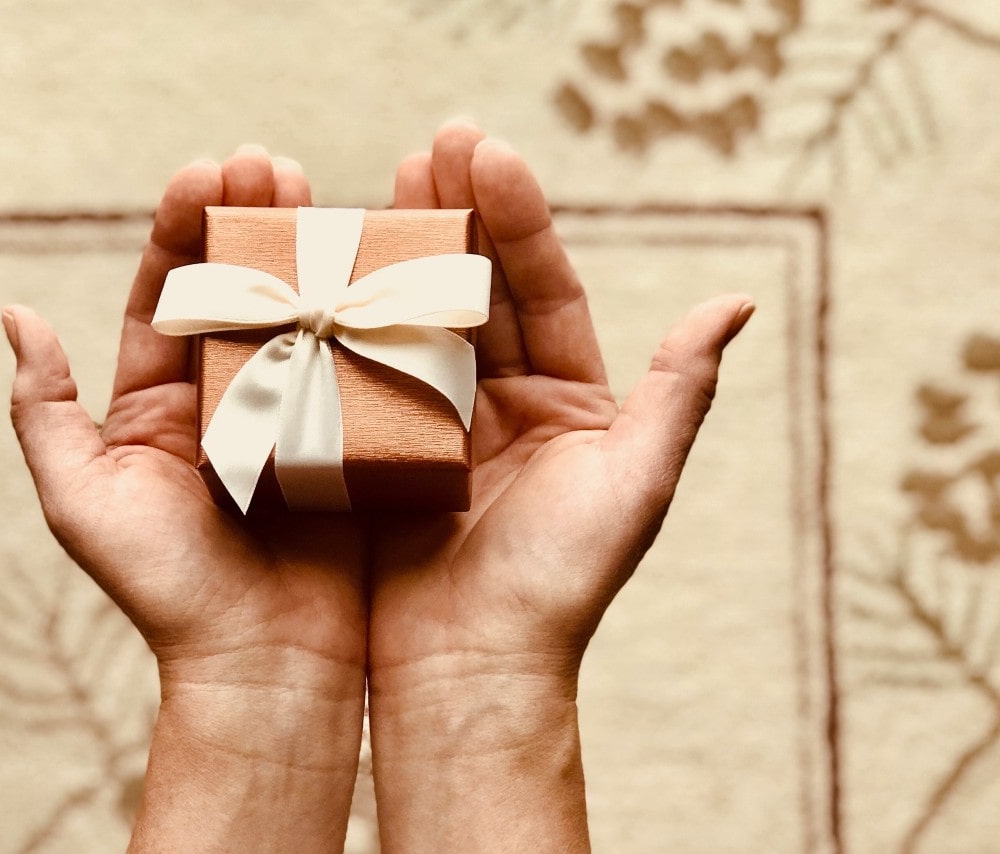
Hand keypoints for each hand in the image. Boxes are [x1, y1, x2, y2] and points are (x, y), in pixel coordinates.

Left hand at [3, 146, 366, 852]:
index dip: (182, 231)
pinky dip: (364, 310)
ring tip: (323, 191)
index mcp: (159, 403)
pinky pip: (357, 361)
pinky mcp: (350, 437)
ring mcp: (293, 413)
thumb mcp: (82, 500)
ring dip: (309, 249)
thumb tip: (16, 315)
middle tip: (271, 164)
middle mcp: (226, 398)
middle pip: (237, 290)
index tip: (206, 173)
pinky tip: (377, 261)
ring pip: (299, 313)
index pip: (167, 296)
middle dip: (250, 221)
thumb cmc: (164, 589)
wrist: (262, 663)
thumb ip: (46, 413)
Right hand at [367, 122, 753, 850]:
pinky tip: (329, 266)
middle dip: (455, 214)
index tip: (487, 154)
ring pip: (418, 318)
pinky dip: (349, 318)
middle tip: (432, 146)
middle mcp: (500, 401)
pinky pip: (363, 370)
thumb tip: (737, 300)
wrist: (469, 668)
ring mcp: (433, 421)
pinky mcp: (375, 448)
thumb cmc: (560, 585)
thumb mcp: (634, 483)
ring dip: (400, 250)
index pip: (541, 289)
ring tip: (383, 181)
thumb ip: (680, 391)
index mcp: (564, 400)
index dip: (518, 219)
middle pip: (476, 289)